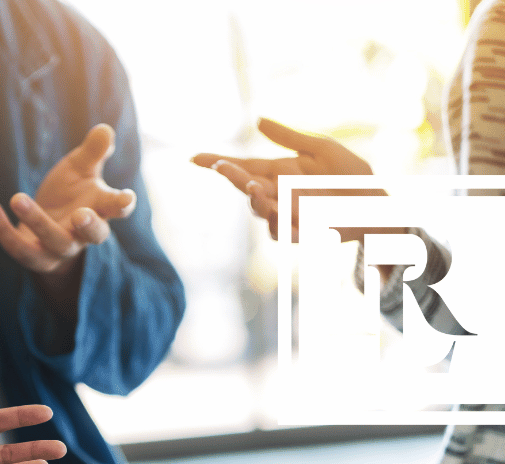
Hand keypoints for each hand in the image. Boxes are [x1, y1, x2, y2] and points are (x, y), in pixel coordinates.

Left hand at [0, 123, 135, 281]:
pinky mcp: (34, 257)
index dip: (123, 204)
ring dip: (36, 222)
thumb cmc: (70, 193)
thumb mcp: (80, 168)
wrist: (45, 225)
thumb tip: (105, 130)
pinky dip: (2, 229)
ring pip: (54, 242)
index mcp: (100, 209)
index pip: (116, 208)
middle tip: (81, 215)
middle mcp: (83, 233)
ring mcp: (59, 248)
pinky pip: (18, 248)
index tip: (127, 199)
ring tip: (17, 197)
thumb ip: (93, 151)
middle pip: (93, 236)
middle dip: (88, 227)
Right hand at [191, 117, 380, 242]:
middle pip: (245, 186)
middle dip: (232, 177)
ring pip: (259, 209)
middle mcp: (277, 193)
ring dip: (255, 199)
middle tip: (222, 167)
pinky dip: (277, 221)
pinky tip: (277, 210)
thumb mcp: (322, 149)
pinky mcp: (300, 233)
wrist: (377, 204)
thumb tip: (257, 120)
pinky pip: (280, 230)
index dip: (217, 162)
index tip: (195, 158)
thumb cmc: (352, 176)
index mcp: (279, 172)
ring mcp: (286, 214)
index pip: (242, 166)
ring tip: (255, 187)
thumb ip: (289, 137)